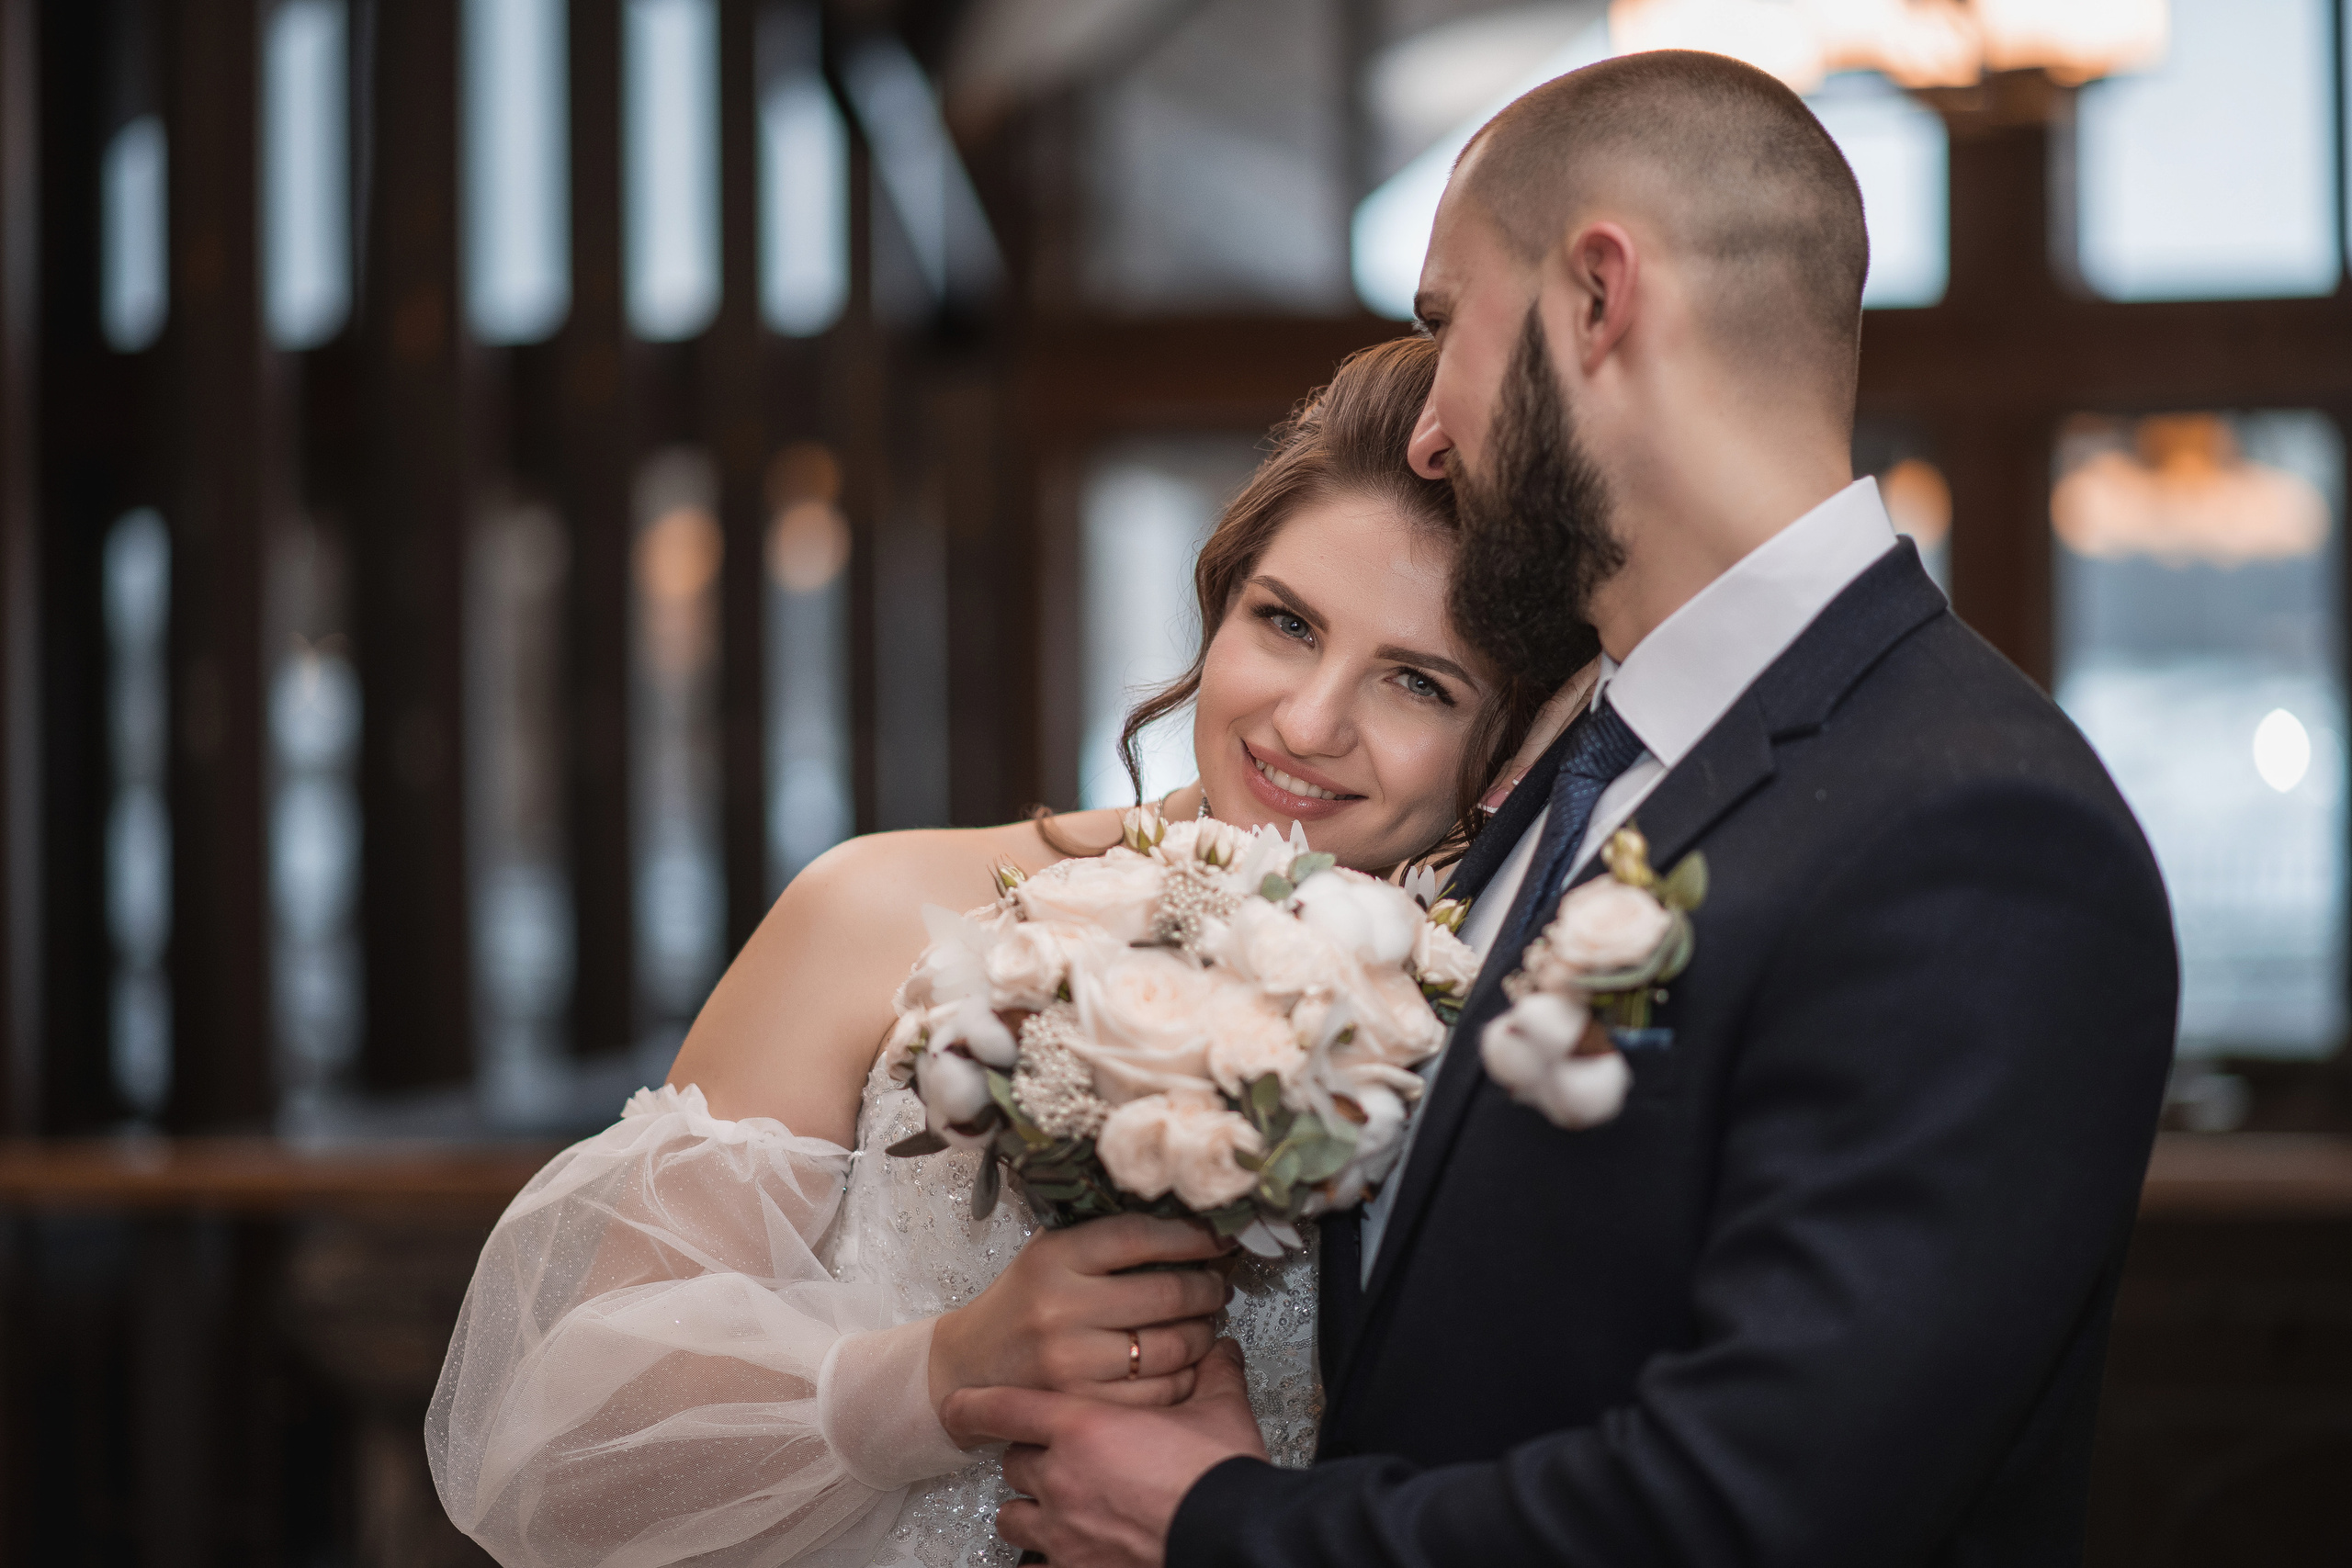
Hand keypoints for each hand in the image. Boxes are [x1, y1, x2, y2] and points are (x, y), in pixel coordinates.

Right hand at [930, 1215, 1231, 1414]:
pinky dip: (1185, 1376)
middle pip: (1167, 1294)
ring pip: (1171, 1347)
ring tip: (1202, 1324)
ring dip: (1202, 1334)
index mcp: (1055, 1258)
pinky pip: (1159, 1392)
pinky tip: (1183, 1362)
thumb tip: (1186, 1220)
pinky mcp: (1082, 1404)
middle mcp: (1061, 1308)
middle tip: (1216, 1287)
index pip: (1140, 1237)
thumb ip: (1105, 1235)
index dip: (1191, 1237)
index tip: (1218, 1239)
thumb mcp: (1050, 1253)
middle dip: (1207, 1289)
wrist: (971, 1366)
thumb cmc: (1024, 1301)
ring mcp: (1071, 1361)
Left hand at [945, 1337, 1264, 1567]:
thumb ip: (1212, 1374)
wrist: (1234, 1538)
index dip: (972, 1406)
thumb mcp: (1220, 1412)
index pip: (1002, 1409)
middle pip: (1014, 1463)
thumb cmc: (1221, 1478)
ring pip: (1013, 1517)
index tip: (956, 1406)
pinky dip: (1041, 1562)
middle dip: (1033, 1459)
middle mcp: (1061, 1480)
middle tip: (1065, 1457)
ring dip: (1028, 1509)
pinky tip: (1061, 1556)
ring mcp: (1063, 1534)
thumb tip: (1221, 1351)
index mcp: (1083, 1429)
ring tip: (1056, 1507)